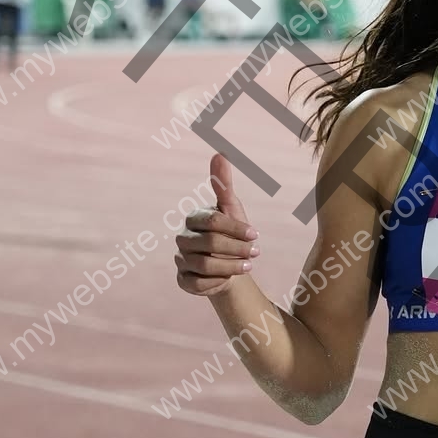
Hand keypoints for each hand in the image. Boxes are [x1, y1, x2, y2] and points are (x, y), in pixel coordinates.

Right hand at [174, 153, 259, 296]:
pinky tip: (230, 279)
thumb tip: (219, 154)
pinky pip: (197, 283)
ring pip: (204, 265)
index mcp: (194, 218)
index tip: (256, 234)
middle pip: (209, 243)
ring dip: (231, 266)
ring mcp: (181, 259)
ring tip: (248, 266)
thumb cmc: (231, 233)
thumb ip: (223, 185)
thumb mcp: (232, 209)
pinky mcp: (183, 279)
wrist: (229, 265)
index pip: (213, 221)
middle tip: (256, 253)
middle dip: (237, 248)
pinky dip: (217, 282)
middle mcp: (183, 238)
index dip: (236, 228)